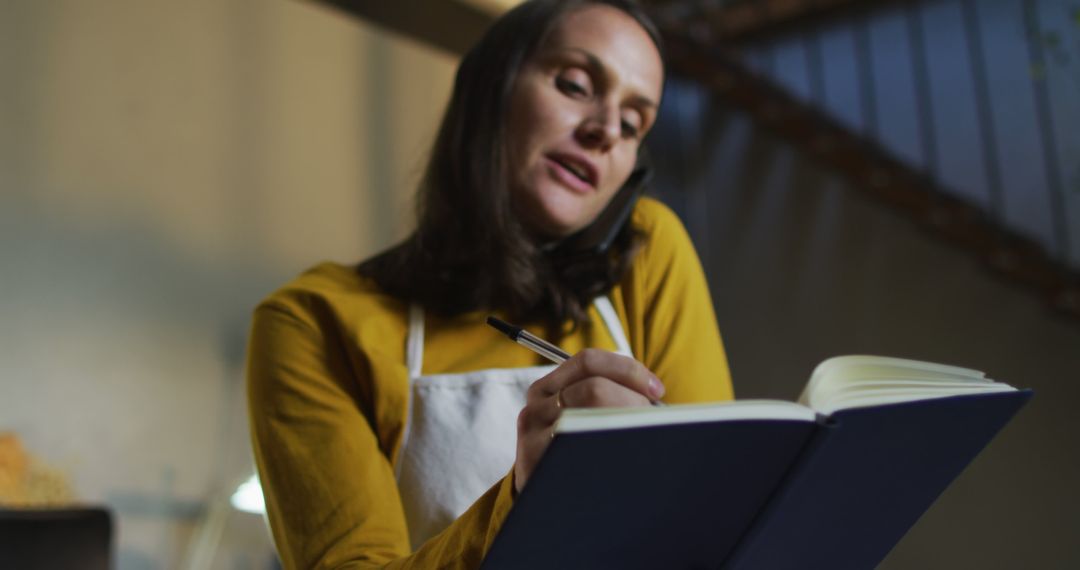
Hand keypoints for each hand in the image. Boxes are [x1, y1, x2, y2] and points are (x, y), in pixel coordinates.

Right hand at [513, 349, 664, 492]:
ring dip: (624, 426)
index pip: (589, 361)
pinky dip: (609, 451)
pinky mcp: (535, 464)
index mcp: (548, 388)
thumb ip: (608, 395)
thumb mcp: (582, 418)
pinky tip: (623, 463)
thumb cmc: (578, 455)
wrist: (547, 501)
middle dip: (632, 400)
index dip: (628, 371)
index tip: (656, 390)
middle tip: (651, 421)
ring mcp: (532, 436)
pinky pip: (580, 449)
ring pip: (590, 419)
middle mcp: (535, 407)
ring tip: (641, 440)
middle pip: (593, 388)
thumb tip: (654, 393)